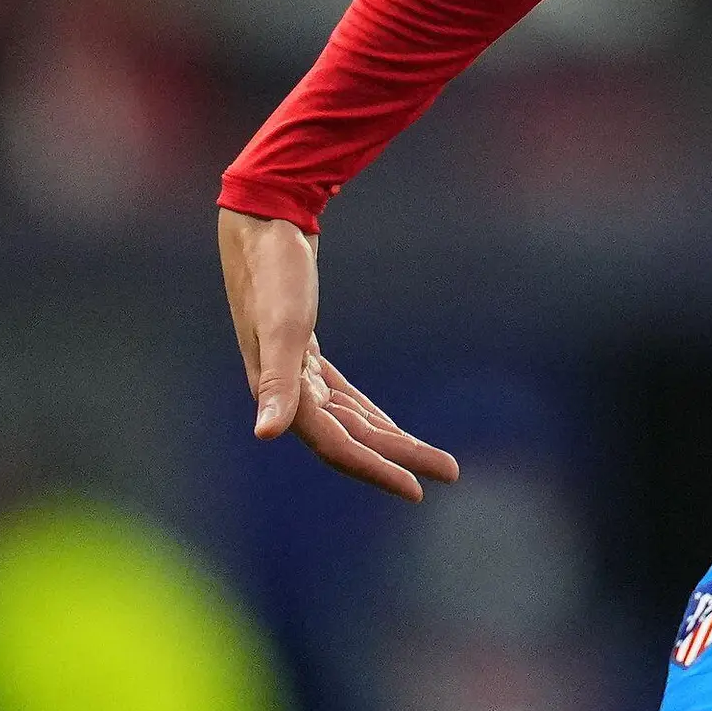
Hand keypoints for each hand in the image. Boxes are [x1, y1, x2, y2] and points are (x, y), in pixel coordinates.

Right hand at [219, 207, 461, 500]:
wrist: (261, 221)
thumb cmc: (273, 271)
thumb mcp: (282, 326)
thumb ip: (276, 382)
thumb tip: (266, 433)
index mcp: (283, 393)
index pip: (337, 446)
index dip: (376, 469)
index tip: (418, 489)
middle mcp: (287, 391)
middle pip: (352, 438)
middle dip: (399, 458)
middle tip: (450, 473)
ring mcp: (295, 372)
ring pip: (350, 420)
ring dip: (389, 440)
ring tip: (431, 457)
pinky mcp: (303, 350)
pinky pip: (341, 397)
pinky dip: (367, 414)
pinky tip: (387, 427)